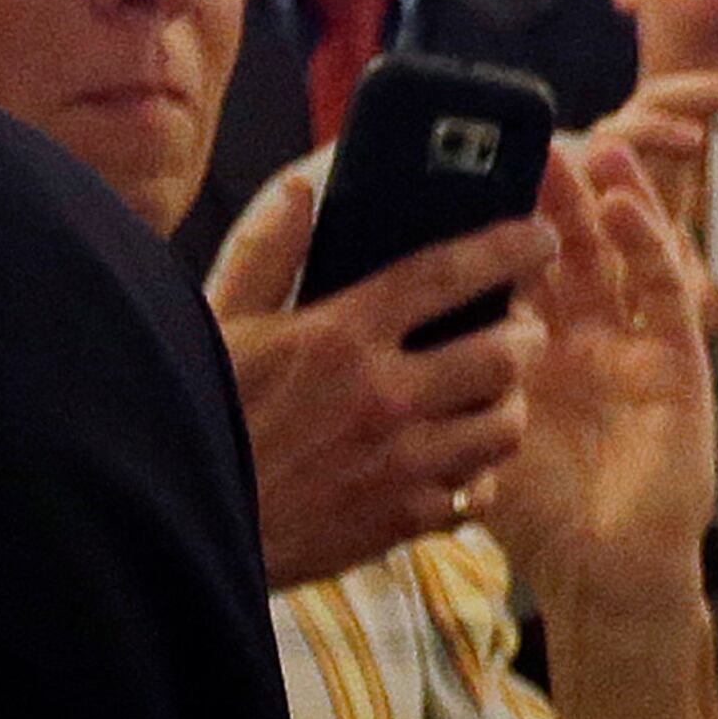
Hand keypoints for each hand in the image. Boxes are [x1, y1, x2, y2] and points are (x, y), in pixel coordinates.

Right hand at [206, 164, 558, 588]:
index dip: (507, 249)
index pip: (446, 274)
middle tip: (519, 330)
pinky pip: (475, 492)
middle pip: (504, 354)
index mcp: (340, 335)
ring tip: (492, 394)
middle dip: (525, 336)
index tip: (540, 237)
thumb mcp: (217, 326)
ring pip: (504, 425)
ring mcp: (398, 462)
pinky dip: (476, 476)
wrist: (177, 530)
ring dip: (508, 405)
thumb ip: (265, 252)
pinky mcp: (400, 520)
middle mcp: (382, 395)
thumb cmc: (195, 418)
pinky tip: (456, 461)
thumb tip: (301, 187)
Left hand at [481, 140, 717, 616]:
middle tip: (529, 137)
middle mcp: (581, 341)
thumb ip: (436, 394)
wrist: (604, 575)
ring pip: (617, 258)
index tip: (471, 165)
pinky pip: (663, 295)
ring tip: (589, 149)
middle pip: (565, 251)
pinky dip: (649, 249)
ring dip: (606, 203)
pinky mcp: (679, 363)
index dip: (495, 222)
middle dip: (550, 196)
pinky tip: (627, 210)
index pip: (511, 271)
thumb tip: (361, 347)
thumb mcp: (468, 442)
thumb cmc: (536, 520)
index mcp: (528, 353)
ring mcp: (632, 348)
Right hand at [589, 70, 717, 337]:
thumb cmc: (640, 297)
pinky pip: (611, 138)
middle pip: (699, 96)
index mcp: (686, 164)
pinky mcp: (581, 165)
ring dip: (703, 102)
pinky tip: (688, 144)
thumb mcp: (712, 304)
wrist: (575, 325)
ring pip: (656, 103)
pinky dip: (648, 134)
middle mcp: (651, 147)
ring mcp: (615, 151)